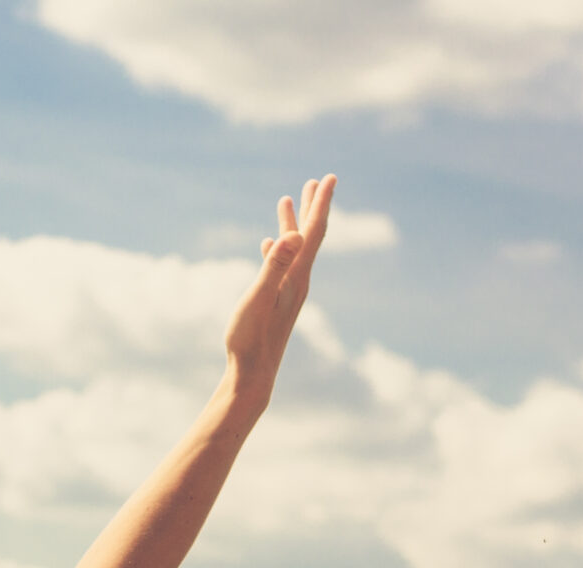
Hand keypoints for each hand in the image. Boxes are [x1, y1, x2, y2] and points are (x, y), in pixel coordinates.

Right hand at [223, 174, 334, 407]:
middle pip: (310, 236)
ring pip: (294, 249)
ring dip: (293, 223)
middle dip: (314, 207)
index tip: (330, 177)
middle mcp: (297, 281)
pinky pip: (280, 264)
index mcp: (296, 276)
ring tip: (288, 201)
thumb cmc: (252, 339)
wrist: (253, 374)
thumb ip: (274, 265)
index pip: (313, 232)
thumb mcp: (258, 298)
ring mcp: (287, 291)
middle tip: (319, 181)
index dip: (322, 203)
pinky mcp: (277, 301)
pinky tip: (267, 244)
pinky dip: (277, 248)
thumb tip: (292, 235)